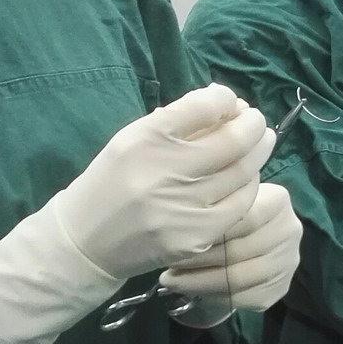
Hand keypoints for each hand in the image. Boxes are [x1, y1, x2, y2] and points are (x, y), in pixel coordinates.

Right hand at [51, 84, 273, 278]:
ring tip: (259, 143)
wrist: (83, 243)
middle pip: (234, 141)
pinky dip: (249, 186)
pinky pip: (240, 205)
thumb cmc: (113, 181)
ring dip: (258, 153)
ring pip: (243, 172)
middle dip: (253, 125)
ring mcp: (181, 209)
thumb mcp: (134, 138)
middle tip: (256, 121)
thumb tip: (228, 101)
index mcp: (144, 139)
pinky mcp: (195, 238)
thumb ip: (179, 119)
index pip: (204, 106)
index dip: (226, 99)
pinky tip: (245, 178)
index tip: (231, 102)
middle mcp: (163, 172)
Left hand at [161, 183, 302, 324]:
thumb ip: (215, 206)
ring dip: (200, 283)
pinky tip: (194, 290)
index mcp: (278, 201)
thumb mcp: (228, 198)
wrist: (262, 233)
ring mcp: (288, 262)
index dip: (210, 232)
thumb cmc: (235, 212)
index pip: (243, 219)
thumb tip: (179, 223)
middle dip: (198, 261)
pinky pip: (244, 298)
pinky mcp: (281, 287)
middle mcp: (290, 231)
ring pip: (239, 279)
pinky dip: (214, 297)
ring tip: (172, 281)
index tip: (178, 240)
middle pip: (239, 252)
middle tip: (167, 266)